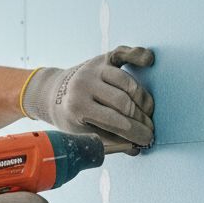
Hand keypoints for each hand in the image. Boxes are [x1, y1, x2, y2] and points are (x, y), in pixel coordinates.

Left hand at [21, 46, 154, 151]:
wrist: (53, 94)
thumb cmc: (70, 117)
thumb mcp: (82, 134)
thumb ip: (108, 141)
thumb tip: (135, 149)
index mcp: (77, 107)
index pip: (115, 122)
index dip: (135, 133)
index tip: (148, 140)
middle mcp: (84, 85)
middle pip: (124, 103)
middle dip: (141, 119)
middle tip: (150, 128)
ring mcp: (93, 69)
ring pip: (128, 82)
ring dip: (143, 99)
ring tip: (148, 112)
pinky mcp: (101, 58)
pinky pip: (123, 53)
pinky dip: (138, 54)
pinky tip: (149, 61)